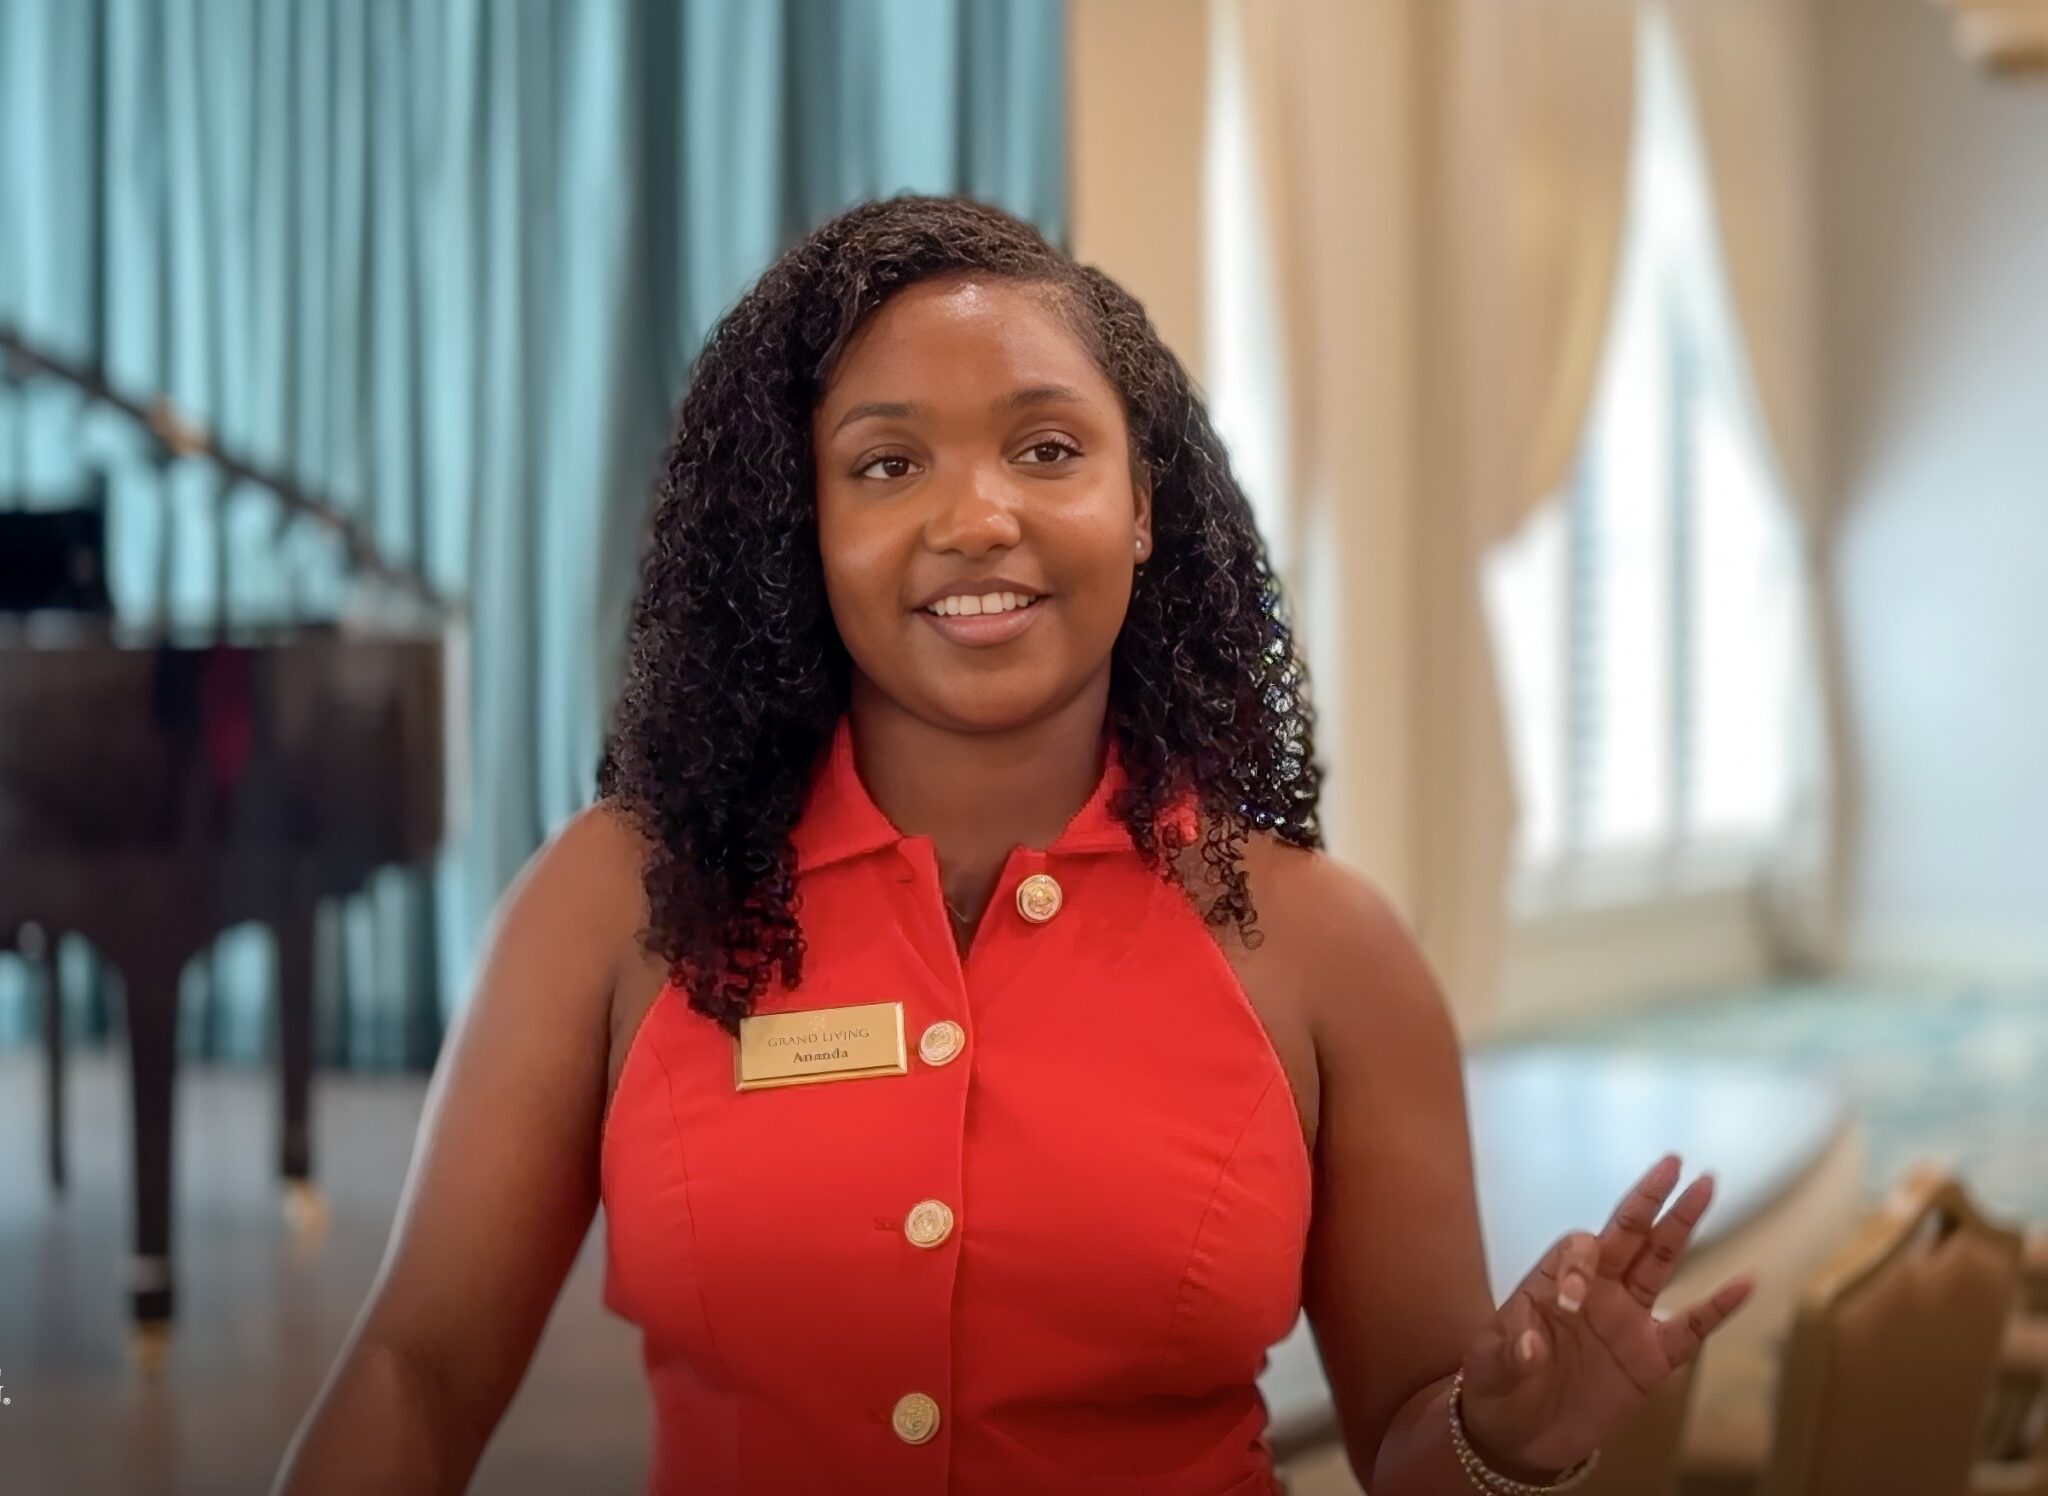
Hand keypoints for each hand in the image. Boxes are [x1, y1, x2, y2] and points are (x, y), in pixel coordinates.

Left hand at [1456, 1154, 1754, 1476]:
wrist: (1520, 1437)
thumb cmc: (1497, 1390)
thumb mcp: (1488, 1368)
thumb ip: (1509, 1354)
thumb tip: (1531, 1344)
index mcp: (1552, 1281)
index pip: (1578, 1250)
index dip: (1578, 1266)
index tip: (1570, 1305)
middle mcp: (1596, 1290)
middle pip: (1627, 1233)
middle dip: (1649, 1198)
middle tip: (1674, 1162)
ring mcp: (1627, 1320)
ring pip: (1661, 1262)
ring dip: (1682, 1225)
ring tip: (1707, 1186)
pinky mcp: (1651, 1358)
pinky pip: (1692, 1327)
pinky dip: (1719, 1307)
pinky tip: (1746, 1282)